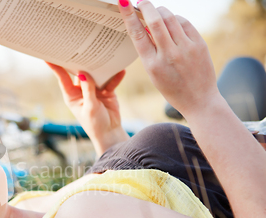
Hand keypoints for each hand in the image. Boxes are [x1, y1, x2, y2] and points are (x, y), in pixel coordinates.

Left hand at [46, 62, 129, 155]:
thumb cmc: (95, 124)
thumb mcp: (90, 107)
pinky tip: (120, 70)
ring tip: (103, 54)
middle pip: (79, 72)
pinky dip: (115, 76)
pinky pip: (110, 81)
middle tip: (79, 45)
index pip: (62, 78)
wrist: (110, 133)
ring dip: (100, 67)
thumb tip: (82, 72)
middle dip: (80, 60)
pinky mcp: (106, 91)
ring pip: (95, 74)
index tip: (48, 55)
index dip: (55, 67)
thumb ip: (87, 89)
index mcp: (72, 95)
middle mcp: (81, 90)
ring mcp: (94, 90)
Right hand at [118, 0, 221, 115]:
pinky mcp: (199, 44)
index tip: (124, 2)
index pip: (138, 34)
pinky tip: (172, 21)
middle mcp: (169, 55)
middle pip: (155, 21)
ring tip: (155, 11)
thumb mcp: (154, 74)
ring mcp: (186, 49)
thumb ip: (149, 51)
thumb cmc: (172, 87)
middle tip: (141, 1)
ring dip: (160, 11)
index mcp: (152, 65)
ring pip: (170, 18)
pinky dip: (175, 19)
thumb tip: (145, 26)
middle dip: (147, 7)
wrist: (199, 100)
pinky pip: (184, 23)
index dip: (129, 16)